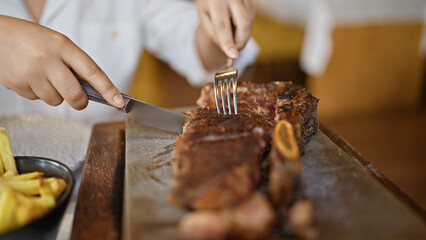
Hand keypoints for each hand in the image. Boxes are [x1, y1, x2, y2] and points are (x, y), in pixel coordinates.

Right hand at [0, 15, 123, 109]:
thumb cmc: (32, 39)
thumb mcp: (58, 44)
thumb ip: (75, 64)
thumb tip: (93, 90)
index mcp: (62, 46)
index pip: (91, 71)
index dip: (108, 89)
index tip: (119, 101)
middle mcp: (47, 60)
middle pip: (75, 95)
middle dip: (80, 101)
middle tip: (79, 99)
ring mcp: (31, 74)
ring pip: (56, 101)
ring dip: (56, 95)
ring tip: (45, 77)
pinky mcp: (17, 85)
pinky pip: (37, 99)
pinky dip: (38, 92)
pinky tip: (30, 77)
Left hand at [196, 0, 254, 58]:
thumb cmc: (208, 4)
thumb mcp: (204, 17)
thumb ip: (214, 34)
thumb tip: (229, 50)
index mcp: (216, 1)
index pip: (223, 26)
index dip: (228, 42)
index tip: (233, 55)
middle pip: (244, 24)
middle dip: (241, 42)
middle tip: (235, 51)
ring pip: (249, 24)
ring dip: (242, 35)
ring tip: (231, 32)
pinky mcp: (252, 1)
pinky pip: (252, 20)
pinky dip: (245, 28)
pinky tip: (236, 23)